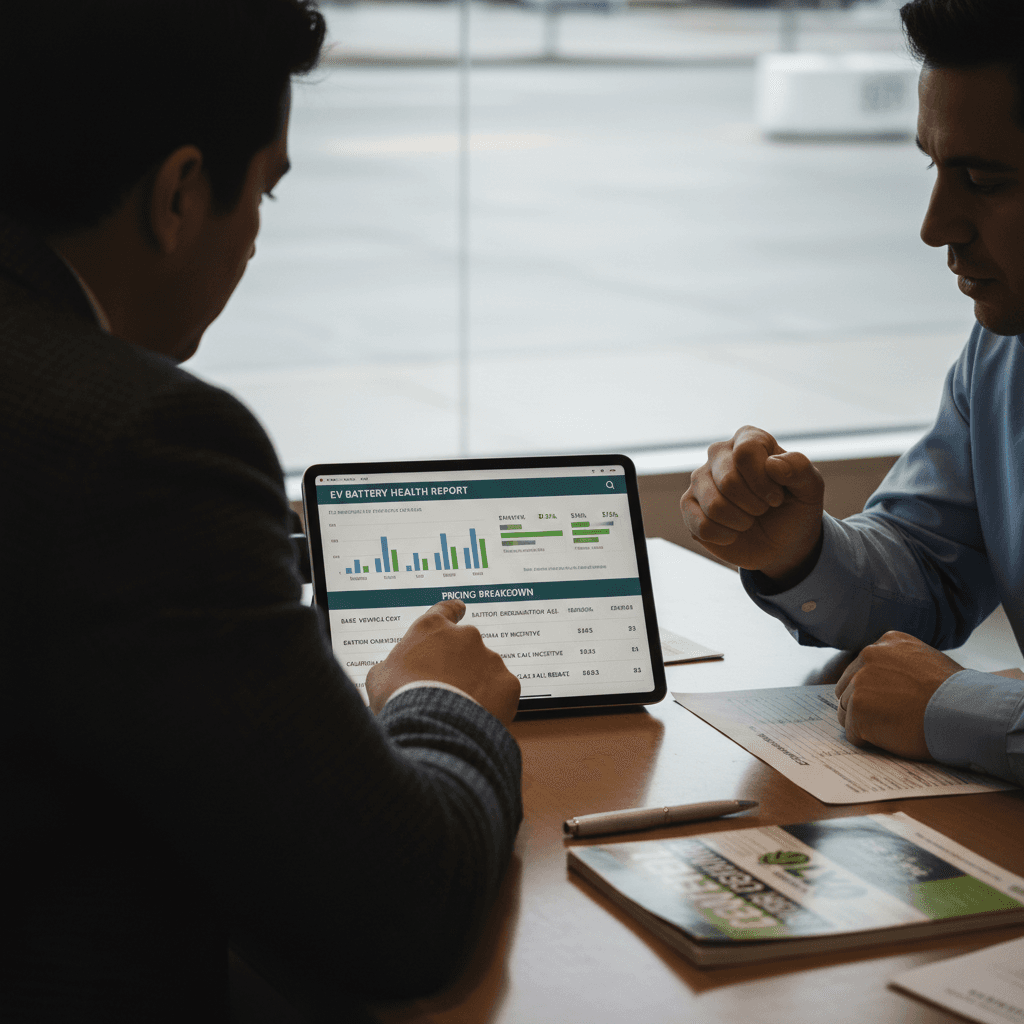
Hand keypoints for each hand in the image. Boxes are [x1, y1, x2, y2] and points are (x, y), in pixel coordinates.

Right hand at [365, 600, 520, 725]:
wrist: (431, 728)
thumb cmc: (400, 699)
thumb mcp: (379, 677)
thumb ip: (391, 666)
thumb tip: (391, 672)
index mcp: (432, 628)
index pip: (446, 610)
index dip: (452, 611)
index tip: (459, 610)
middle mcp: (465, 636)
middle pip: (466, 647)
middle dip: (460, 665)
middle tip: (447, 690)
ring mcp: (489, 658)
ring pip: (485, 671)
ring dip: (476, 685)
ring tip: (458, 710)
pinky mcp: (507, 683)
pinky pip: (501, 692)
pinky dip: (492, 703)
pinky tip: (475, 717)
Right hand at [680, 426, 824, 582]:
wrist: (781, 542)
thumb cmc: (794, 509)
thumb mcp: (810, 489)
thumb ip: (800, 469)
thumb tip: (772, 464)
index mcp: (748, 439)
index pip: (745, 453)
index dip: (763, 482)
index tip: (777, 497)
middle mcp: (719, 453)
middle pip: (728, 481)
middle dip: (754, 505)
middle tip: (763, 509)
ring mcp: (700, 479)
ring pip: (714, 506)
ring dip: (741, 522)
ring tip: (749, 520)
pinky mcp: (688, 506)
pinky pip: (702, 525)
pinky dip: (725, 536)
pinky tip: (733, 532)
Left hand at [835, 631, 962, 759]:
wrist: (966, 712)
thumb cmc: (956, 695)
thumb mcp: (928, 662)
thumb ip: (901, 665)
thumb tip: (885, 683)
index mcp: (886, 642)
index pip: (862, 668)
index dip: (875, 690)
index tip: (891, 702)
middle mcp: (869, 656)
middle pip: (848, 687)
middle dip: (864, 705)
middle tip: (891, 719)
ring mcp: (860, 682)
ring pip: (847, 710)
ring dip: (866, 724)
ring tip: (896, 728)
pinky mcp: (858, 708)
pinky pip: (853, 733)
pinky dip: (869, 741)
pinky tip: (894, 738)